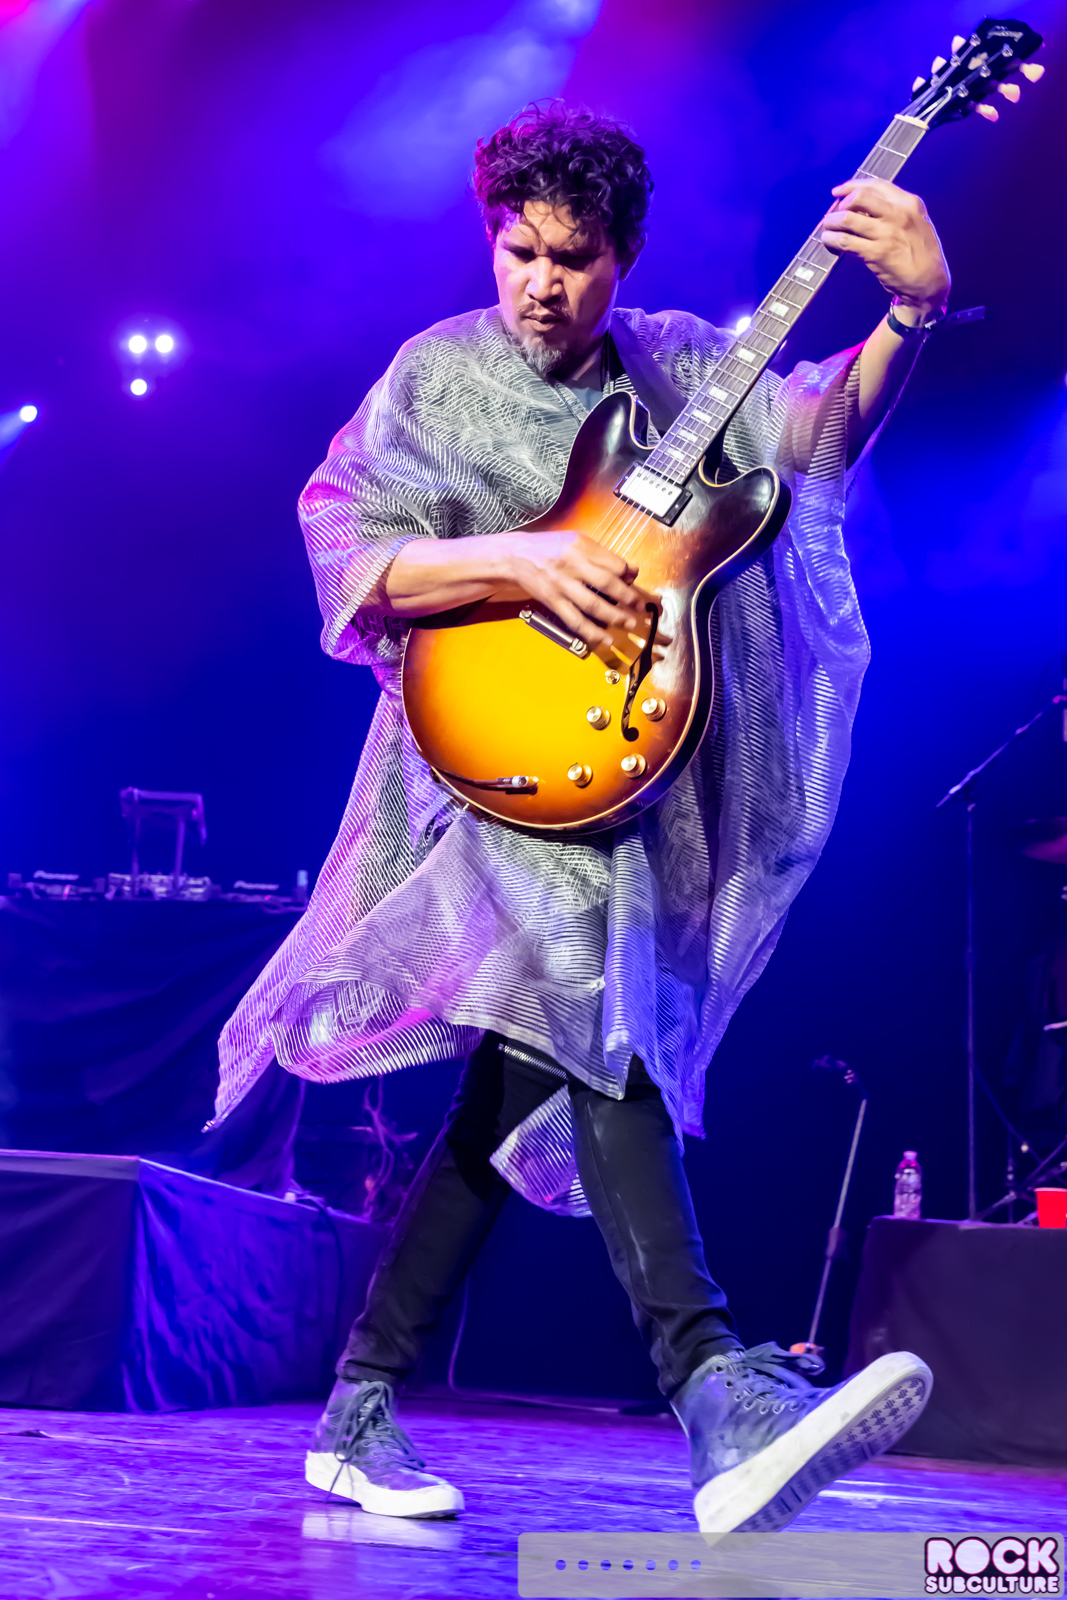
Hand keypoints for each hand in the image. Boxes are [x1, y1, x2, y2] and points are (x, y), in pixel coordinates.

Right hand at [497, 529, 641, 649]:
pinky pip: (575, 620)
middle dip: (628, 598)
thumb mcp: (576, 541)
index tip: (635, 584)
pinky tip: (604, 638)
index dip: (628, 576)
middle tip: (640, 608)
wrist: (515, 556)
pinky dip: (591, 632)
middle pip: (608, 584)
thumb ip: (603, 554)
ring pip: (593, 605)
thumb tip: (631, 570)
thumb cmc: (548, 547)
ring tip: (629, 623)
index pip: (614, 564)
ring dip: (614, 616)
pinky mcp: (553, 601)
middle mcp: (573, 565)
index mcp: (582, 547)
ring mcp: (562, 585)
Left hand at [819, 178, 949, 317]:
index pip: (876, 185)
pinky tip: (829, 241)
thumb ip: (895, 212)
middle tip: (834, 214)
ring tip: (827, 228)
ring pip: (848, 219)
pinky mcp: (876, 253)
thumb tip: (863, 208)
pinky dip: (832, 240)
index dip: (852, 186)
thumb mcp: (916, 223)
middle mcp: (898, 214)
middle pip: (860, 197)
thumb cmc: (921, 254)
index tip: (839, 191)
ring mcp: (887, 233)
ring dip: (831, 223)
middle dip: (841, 204)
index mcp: (909, 203)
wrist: (930, 282)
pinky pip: (846, 242)